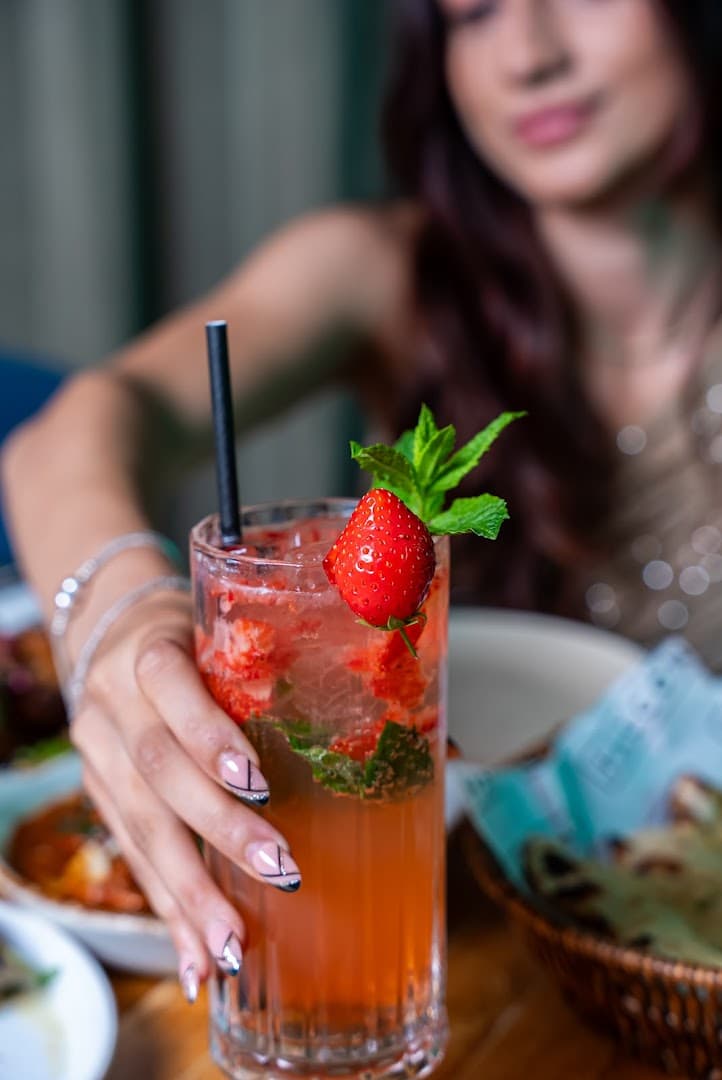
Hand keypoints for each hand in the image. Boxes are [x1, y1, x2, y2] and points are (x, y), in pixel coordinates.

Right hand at [69, 590, 300, 999]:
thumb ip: (314, 679)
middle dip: (218, 827)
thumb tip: (440, 746)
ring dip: (189, 891)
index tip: (260, 785)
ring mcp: (97, 752)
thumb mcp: (240, 634)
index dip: (210, 736)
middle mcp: (114, 701)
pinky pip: (130, 857)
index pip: (170, 684)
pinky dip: (168, 910)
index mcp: (151, 647)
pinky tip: (196, 958)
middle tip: (279, 870)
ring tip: (233, 946)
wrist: (111, 635)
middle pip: (158, 767)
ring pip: (138, 825)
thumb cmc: (200, 637)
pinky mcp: (97, 794)